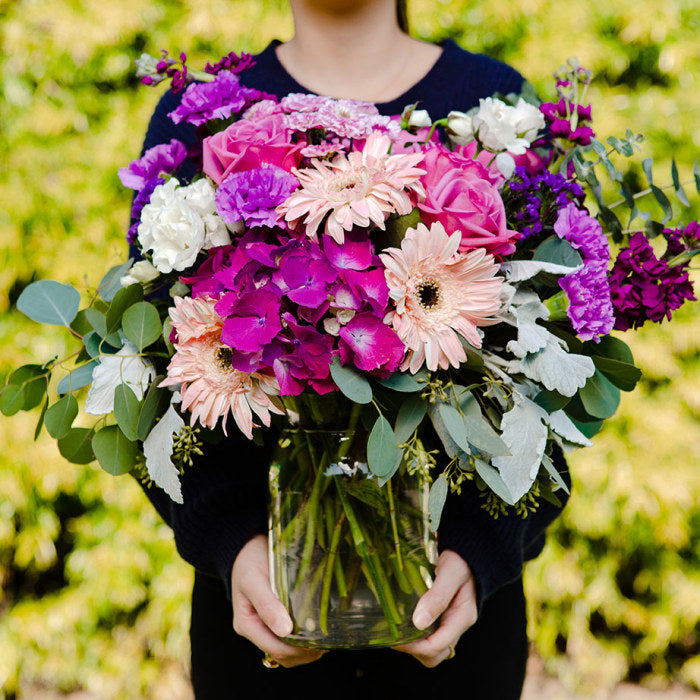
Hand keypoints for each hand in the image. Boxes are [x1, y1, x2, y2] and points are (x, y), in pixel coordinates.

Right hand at [230, 534, 325, 667]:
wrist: (247, 548)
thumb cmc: (249, 561)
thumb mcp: (254, 580)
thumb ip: (267, 604)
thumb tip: (285, 631)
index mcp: (247, 624)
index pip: (274, 648)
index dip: (296, 650)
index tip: (317, 642)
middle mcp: (255, 629)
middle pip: (281, 654)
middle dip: (303, 653)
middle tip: (325, 643)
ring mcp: (264, 626)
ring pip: (286, 652)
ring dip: (304, 651)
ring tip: (322, 640)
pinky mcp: (273, 621)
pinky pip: (288, 641)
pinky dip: (302, 642)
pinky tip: (314, 634)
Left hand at [392, 549, 476, 667]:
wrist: (468, 552)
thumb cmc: (461, 559)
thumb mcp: (450, 573)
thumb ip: (437, 596)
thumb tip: (419, 622)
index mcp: (462, 617)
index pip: (437, 646)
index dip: (414, 647)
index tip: (396, 640)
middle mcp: (457, 624)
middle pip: (435, 654)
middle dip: (414, 650)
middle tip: (394, 638)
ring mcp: (450, 622)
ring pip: (432, 648)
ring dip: (414, 645)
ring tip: (397, 632)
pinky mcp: (443, 616)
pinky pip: (430, 635)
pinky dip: (416, 635)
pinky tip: (403, 623)